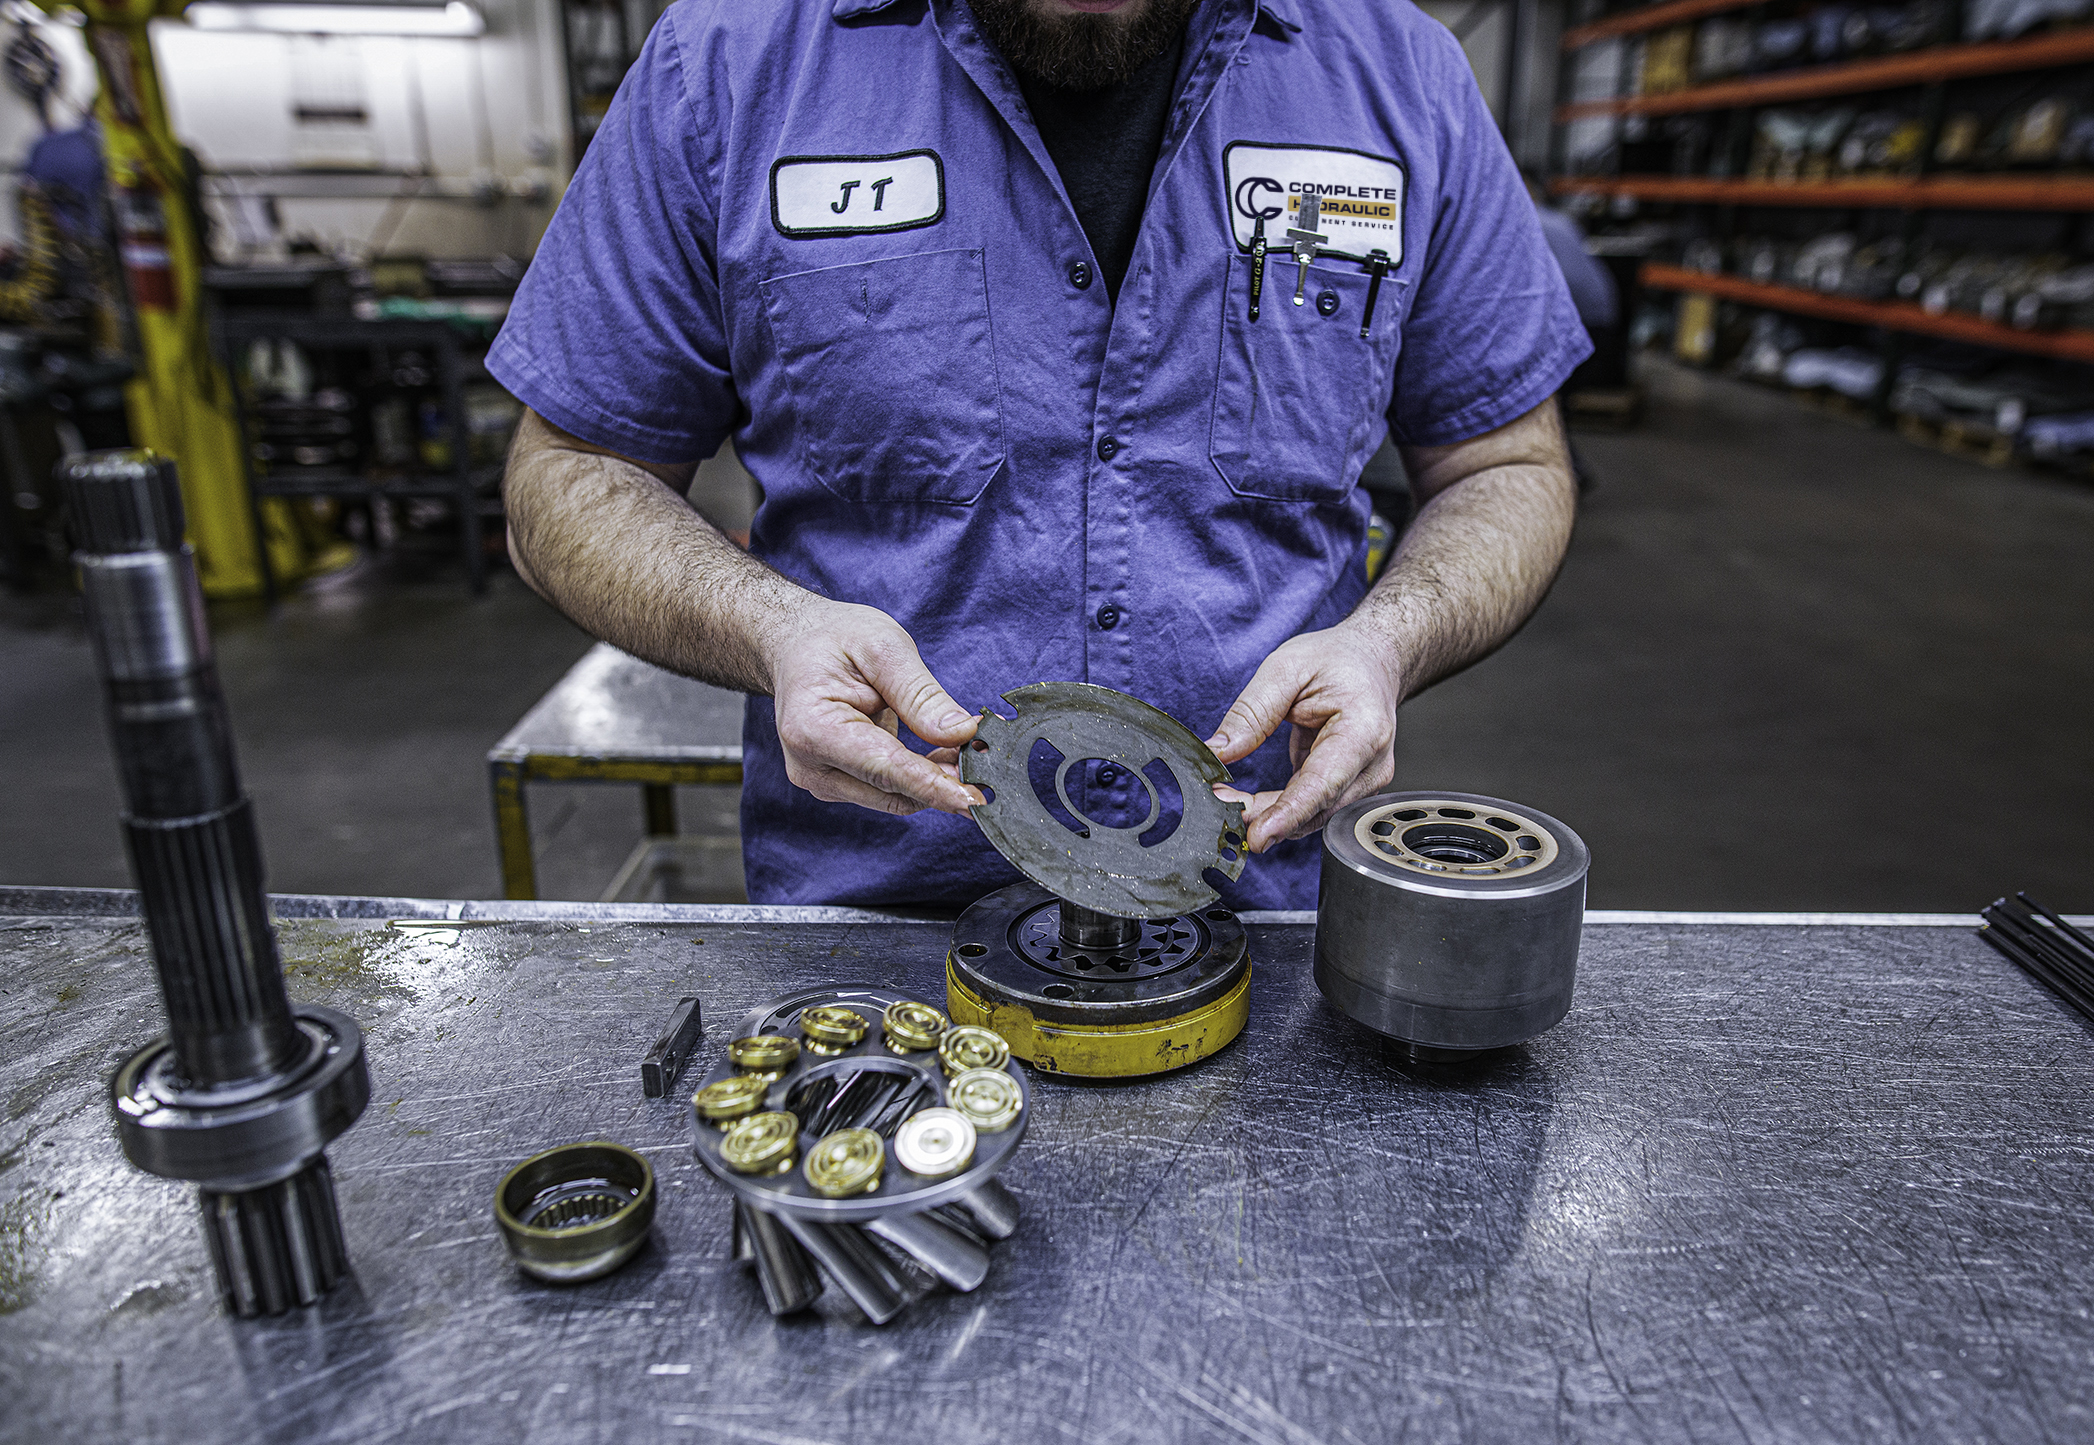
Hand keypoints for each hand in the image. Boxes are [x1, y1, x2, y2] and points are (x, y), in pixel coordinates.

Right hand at [762, 599, 982, 815]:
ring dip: (937, 779)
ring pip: (897, 796)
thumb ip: (921, 695)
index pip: (886, 770)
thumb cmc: (834, 638)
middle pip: (894, 791)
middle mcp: (811, 766)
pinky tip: (945, 752)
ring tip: (968, 745)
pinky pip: (890, 789)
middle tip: (990, 753)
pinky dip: (921, 776)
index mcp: (813, 729)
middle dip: (946, 780)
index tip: (976, 800)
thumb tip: (961, 733)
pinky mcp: (837, 784)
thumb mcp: (883, 648)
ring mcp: (822, 780)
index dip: (935, 786)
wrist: (798, 645)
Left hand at [1205, 623, 1401, 852]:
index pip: (1324, 784)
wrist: (1373, 661)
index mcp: (1363, 731)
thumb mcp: (1286, 668)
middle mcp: (1371, 765)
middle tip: (1221, 804)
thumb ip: (1252, 712)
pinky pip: (1310, 808)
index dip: (1289, 813)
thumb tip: (1218, 751)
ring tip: (1227, 800)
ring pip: (1312, 815)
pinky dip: (1278, 810)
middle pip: (1315, 807)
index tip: (1258, 835)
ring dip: (1268, 816)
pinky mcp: (1348, 788)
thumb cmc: (1338, 660)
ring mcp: (1364, 781)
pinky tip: (1247, 803)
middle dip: (1266, 816)